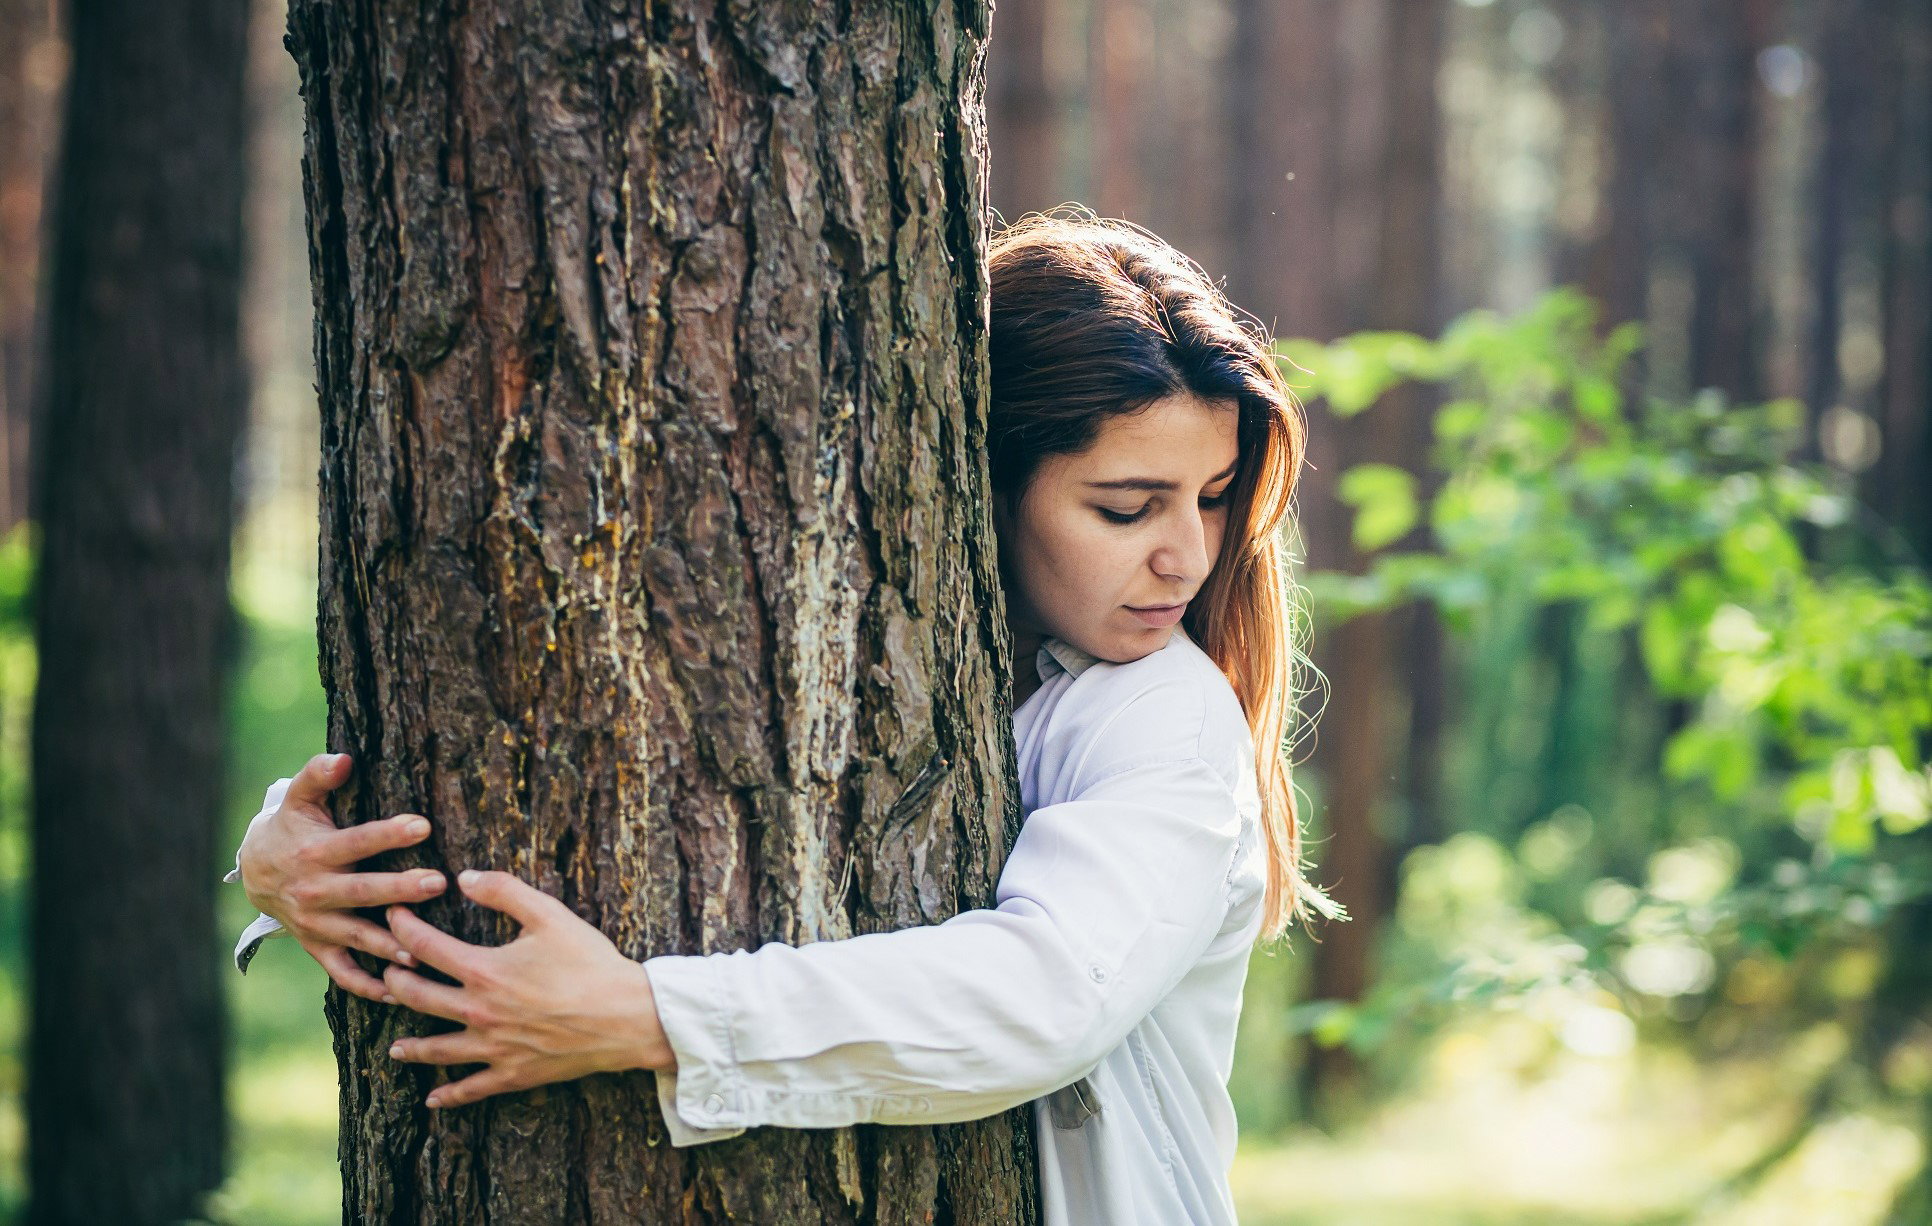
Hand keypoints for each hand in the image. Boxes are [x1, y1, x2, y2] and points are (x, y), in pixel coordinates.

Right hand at [236, 752, 447, 999]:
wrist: (256, 870)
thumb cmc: (293, 826)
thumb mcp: (300, 797)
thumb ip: (317, 774)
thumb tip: (343, 758)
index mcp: (316, 852)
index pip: (356, 841)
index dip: (387, 834)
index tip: (423, 825)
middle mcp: (315, 891)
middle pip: (361, 892)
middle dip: (399, 890)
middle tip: (437, 883)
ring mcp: (316, 923)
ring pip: (355, 936)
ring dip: (388, 945)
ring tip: (423, 950)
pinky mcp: (317, 947)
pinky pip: (341, 972)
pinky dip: (366, 985)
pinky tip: (399, 991)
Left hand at [382, 869, 675, 1109]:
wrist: (626, 1016)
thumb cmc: (590, 964)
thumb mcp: (550, 915)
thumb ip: (504, 892)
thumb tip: (465, 878)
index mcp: (483, 971)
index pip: (425, 947)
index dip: (403, 928)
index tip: (392, 917)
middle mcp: (479, 1012)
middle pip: (420, 998)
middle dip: (396, 982)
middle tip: (386, 973)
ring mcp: (493, 1048)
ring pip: (437, 1048)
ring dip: (411, 1046)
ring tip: (394, 1046)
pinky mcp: (513, 1074)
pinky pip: (472, 1088)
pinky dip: (449, 1095)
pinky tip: (432, 1099)